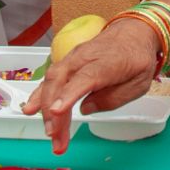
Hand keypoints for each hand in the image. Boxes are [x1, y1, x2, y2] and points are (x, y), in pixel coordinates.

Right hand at [22, 19, 161, 152]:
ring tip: (48, 132)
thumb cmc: (138, 59)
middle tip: (55, 138)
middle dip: (53, 111)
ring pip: (52, 80)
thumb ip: (114, 98)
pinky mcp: (67, 61)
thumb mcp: (138, 83)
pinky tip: (31, 109)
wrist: (134, 31)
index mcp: (107, 63)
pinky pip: (51, 77)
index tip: (57, 112)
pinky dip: (40, 94)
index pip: (84, 79)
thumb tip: (86, 108)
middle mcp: (85, 58)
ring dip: (46, 107)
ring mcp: (73, 58)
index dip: (68, 95)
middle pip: (62, 82)